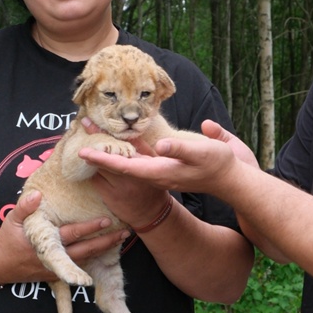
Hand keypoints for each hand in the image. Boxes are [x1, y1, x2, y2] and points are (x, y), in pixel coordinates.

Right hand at [0, 191, 128, 282]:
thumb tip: (37, 195)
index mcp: (46, 242)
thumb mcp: (11, 220)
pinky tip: (105, 252)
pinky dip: (92, 259)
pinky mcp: (56, 275)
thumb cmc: (7, 239)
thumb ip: (25, 207)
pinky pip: (78, 267)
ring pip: (85, 261)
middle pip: (85, 251)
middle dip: (105, 242)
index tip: (106, 221)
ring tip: (120, 240)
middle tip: (124, 234)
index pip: (73, 234)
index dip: (90, 228)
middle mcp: (55, 257)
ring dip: (102, 251)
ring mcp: (57, 268)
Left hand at [78, 119, 258, 196]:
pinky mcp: (164, 165)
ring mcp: (159, 171)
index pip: (124, 166)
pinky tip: (118, 139)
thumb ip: (180, 149)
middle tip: (82, 133)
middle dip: (100, 150)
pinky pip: (139, 158)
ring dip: (110, 149)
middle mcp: (155, 173)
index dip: (103, 159)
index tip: (84, 151)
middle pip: (120, 163)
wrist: (230, 179)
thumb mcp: (202, 153)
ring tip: (94, 134)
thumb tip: (161, 145)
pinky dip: (125, 149)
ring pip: (127, 160)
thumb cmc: (218, 164)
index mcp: (160, 171)